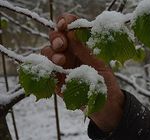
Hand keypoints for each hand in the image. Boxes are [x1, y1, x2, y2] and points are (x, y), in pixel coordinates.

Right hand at [41, 13, 123, 131]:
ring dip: (51, 53)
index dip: (65, 22)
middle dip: (56, 38)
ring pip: (47, 52)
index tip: (64, 25)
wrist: (105, 106)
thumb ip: (85, 50)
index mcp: (83, 45)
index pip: (71, 27)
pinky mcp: (55, 80)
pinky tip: (53, 71)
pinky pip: (44, 70)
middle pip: (56, 37)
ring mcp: (62, 66)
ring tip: (61, 62)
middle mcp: (71, 53)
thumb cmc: (106, 83)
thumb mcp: (99, 65)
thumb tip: (73, 32)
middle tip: (61, 45)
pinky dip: (45, 68)